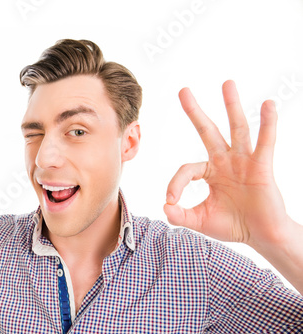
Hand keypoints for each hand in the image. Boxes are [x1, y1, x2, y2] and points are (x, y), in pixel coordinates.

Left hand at [163, 80, 291, 248]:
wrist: (261, 236)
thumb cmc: (232, 225)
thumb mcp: (199, 220)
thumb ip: (180, 215)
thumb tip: (164, 207)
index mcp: (209, 172)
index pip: (187, 169)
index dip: (175, 184)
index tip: (171, 201)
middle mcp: (225, 161)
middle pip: (207, 131)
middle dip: (195, 111)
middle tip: (182, 90)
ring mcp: (243, 161)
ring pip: (236, 129)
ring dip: (231, 106)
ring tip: (227, 83)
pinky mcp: (262, 166)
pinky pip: (265, 142)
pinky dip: (267, 123)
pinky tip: (267, 105)